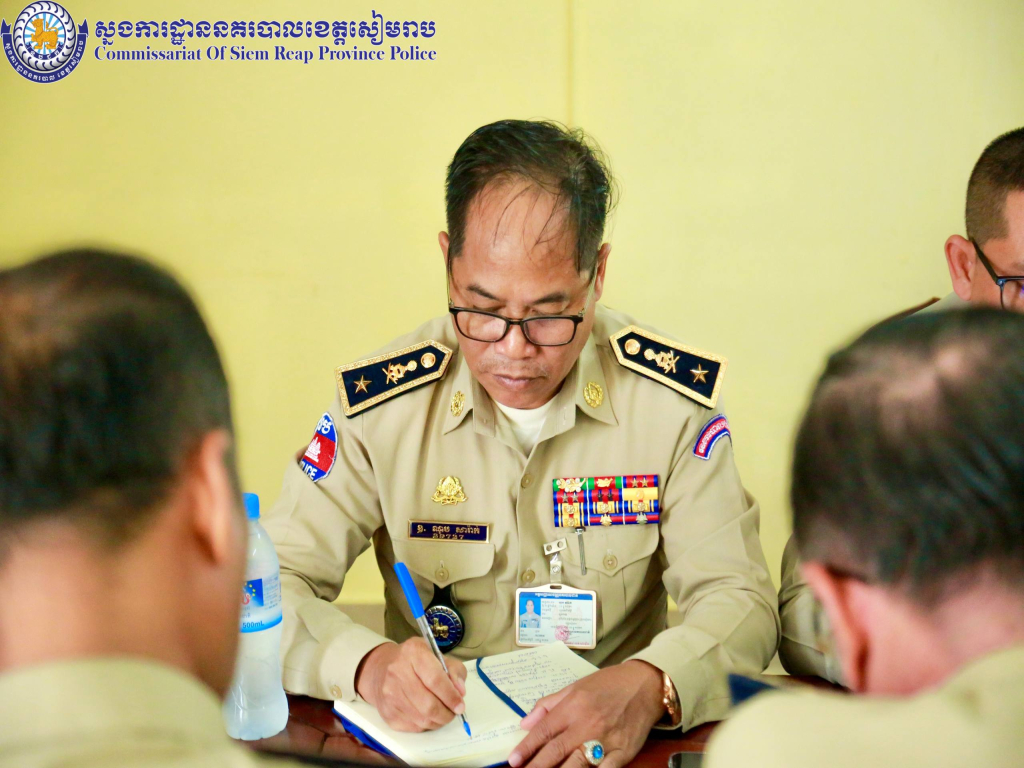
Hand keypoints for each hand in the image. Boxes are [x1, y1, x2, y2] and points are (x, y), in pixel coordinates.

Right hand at [354, 638, 467, 731]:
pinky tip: (428, 715)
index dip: (451, 696)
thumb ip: (453, 670)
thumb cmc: (414, 661)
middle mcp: (397, 672)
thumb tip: (460, 692)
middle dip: (447, 713)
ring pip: (422, 719)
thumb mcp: (437, 655)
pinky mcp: (387, 713)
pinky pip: (414, 727)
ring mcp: (390, 694)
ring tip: (443, 713)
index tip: (460, 705)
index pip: (435, 679)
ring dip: (438, 720)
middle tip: (454, 712)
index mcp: (413, 652)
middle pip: (429, 704)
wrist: (380, 669)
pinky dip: (426, 725)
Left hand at [508, 660, 664, 767]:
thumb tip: (525, 723)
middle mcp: (586, 724)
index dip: (526, 748)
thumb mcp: (575, 687)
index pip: (544, 731)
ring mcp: (605, 740)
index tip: (514, 761)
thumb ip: (548, 705)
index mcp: (573, 707)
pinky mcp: (622, 753)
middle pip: (556, 751)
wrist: (645, 685)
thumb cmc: (608, 685)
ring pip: (576, 764)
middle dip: (537, 766)